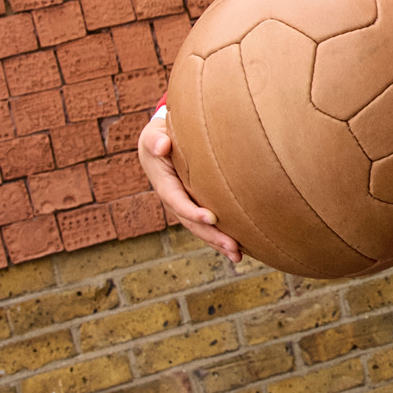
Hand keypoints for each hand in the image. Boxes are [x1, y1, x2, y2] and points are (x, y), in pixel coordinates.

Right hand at [138, 111, 242, 262]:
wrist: (161, 143)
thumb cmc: (160, 136)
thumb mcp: (153, 135)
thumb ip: (156, 140)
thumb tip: (162, 146)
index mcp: (163, 184)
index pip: (178, 201)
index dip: (192, 211)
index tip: (211, 218)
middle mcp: (174, 199)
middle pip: (192, 223)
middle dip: (212, 236)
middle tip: (233, 248)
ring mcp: (185, 205)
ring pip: (201, 229)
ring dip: (218, 243)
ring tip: (238, 256)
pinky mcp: (196, 205)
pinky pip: (208, 224)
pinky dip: (220, 236)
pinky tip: (239, 248)